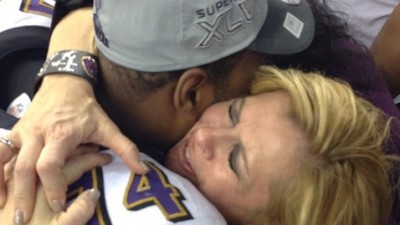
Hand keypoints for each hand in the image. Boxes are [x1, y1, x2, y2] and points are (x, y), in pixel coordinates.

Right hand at [0, 7, 147, 222]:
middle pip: (23, 168)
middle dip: (23, 196)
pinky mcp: (14, 132)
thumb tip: (142, 169)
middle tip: (23, 221)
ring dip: (2, 184)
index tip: (58, 205)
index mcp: (61, 134)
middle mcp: (38, 133)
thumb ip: (125, 149)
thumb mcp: (108, 127)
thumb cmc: (86, 109)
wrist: (65, 83)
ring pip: (5, 160)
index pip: (49, 165)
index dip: (52, 187)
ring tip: (3, 208)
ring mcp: (23, 132)